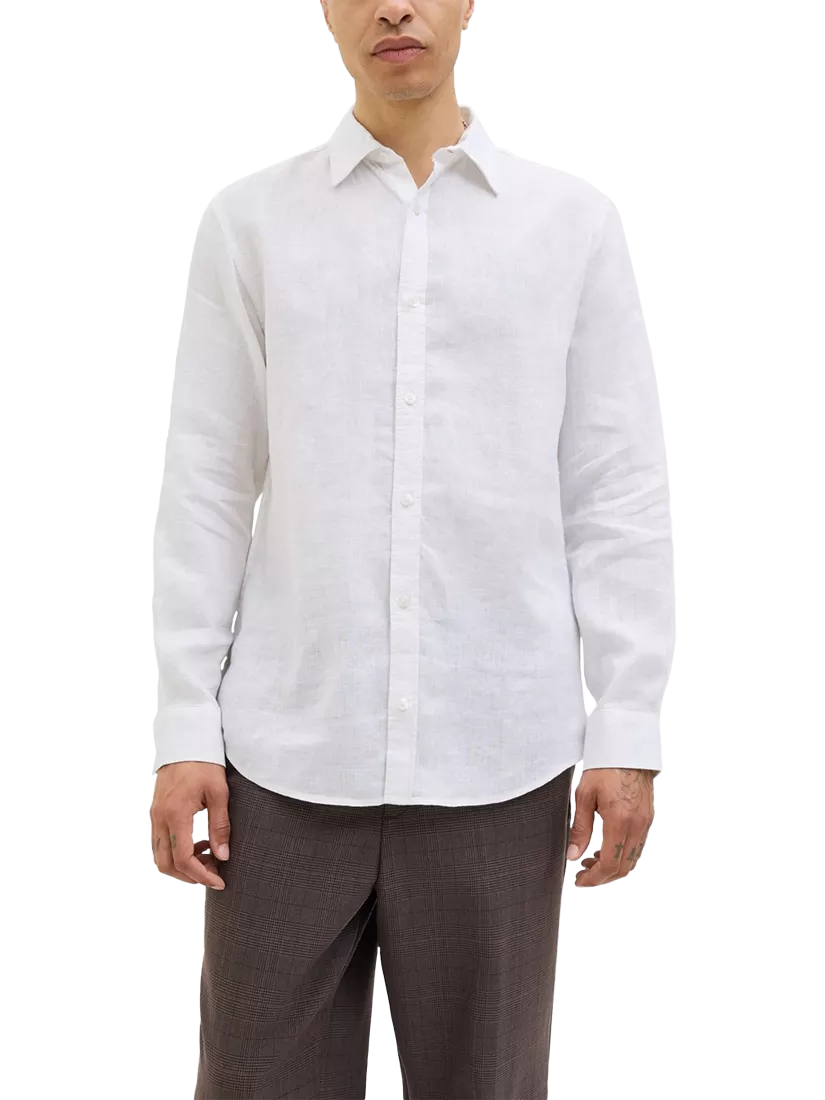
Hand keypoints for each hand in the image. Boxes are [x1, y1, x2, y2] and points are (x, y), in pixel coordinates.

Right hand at [150, 761, 230, 888]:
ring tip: (208, 857)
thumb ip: (220, 826)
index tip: (220, 881)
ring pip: (159, 856)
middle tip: (214, 873)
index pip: (183, 859)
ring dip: (182, 866)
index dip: (201, 876)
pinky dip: (176, 852)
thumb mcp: (219, 793)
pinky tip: (198, 844)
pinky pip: (159, 843)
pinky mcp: (155, 812)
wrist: (185, 740)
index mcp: (175, 814)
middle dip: (190, 876)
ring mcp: (154, 816)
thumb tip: (223, 856)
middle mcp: (159, 818)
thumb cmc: (204, 764)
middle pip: (166, 864)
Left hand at [566, 767, 655, 886]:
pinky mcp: (648, 818)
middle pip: (623, 868)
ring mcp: (646, 822)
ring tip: (590, 860)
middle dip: (602, 877)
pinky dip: (622, 854)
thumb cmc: (604, 767)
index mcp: (620, 821)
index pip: (610, 864)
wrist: (628, 748)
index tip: (579, 880)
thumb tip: (573, 856)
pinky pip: (637, 846)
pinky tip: (606, 848)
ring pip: (632, 859)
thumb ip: (580, 828)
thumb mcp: (584, 795)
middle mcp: (637, 826)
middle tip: (582, 873)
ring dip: (613, 867)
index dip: (594, 879)